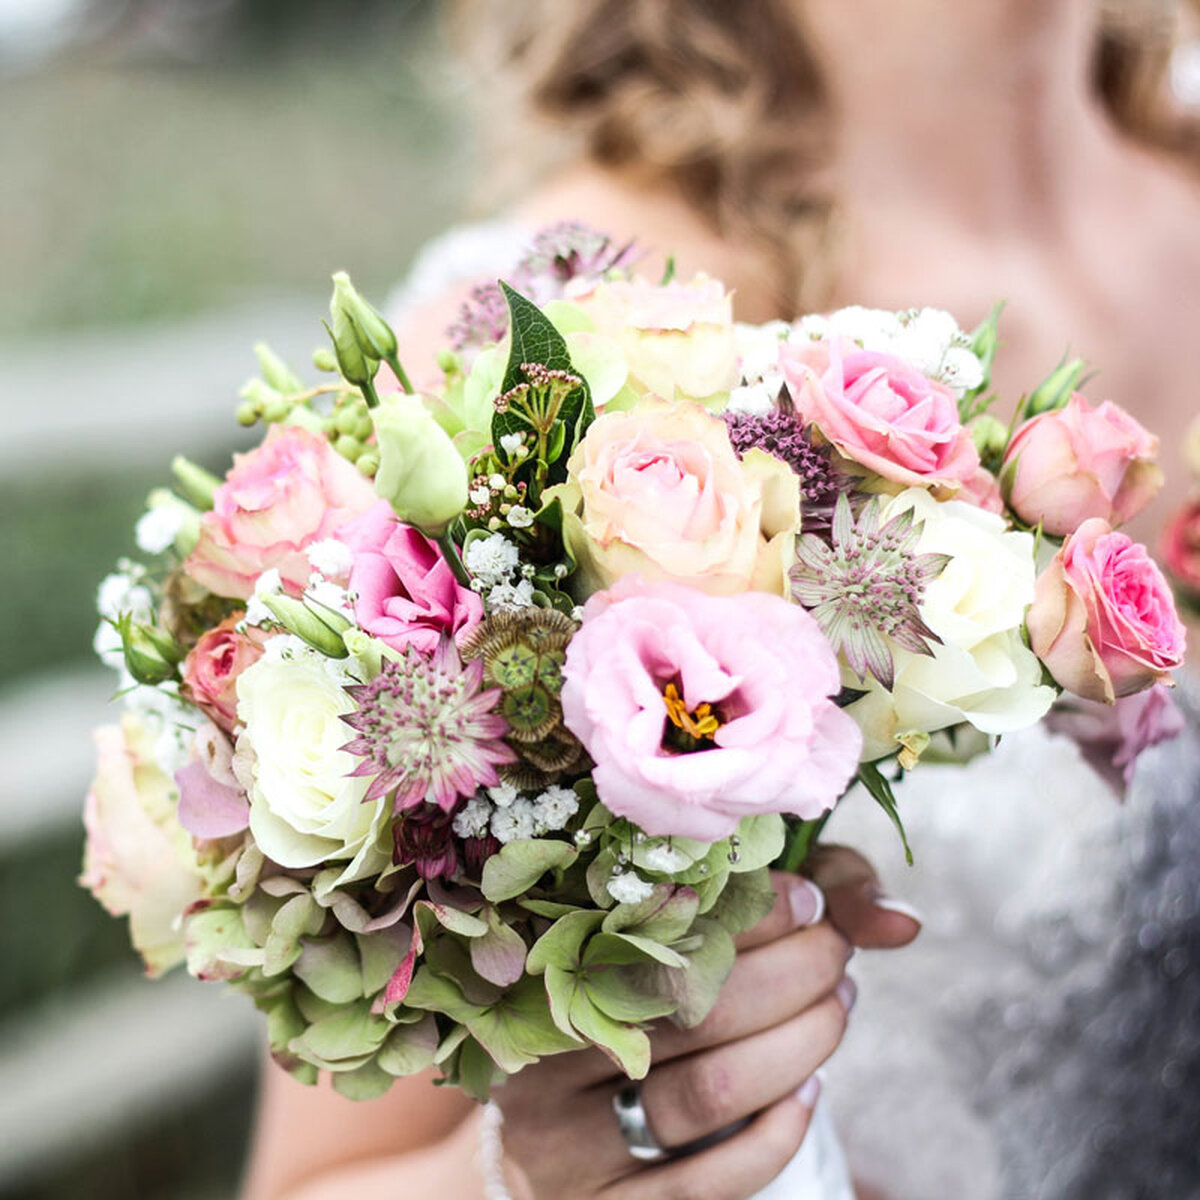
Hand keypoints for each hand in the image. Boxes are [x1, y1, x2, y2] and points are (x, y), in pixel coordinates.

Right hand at [493, 850, 918, 1199]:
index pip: (664, 922)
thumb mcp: (691, 936)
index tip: (809, 900)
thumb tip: (902, 922)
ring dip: (801, 1044)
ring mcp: (566, 1139)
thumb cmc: (634, 1009)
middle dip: (795, 973)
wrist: (541, 1144)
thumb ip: (793, 904)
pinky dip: (779, 1132)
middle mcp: (544, 1050)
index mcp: (550, 964)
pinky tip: (811, 1091)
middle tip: (838, 955)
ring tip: (837, 1007)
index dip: (754, 908)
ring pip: (712, 1090)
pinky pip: (710, 1180)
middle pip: (695, 1005)